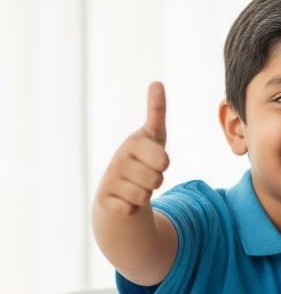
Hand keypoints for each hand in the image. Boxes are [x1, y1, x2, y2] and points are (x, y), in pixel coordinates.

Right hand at [94, 82, 169, 217]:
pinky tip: (124, 200)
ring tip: (135, 186)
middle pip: (156, 180)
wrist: (117, 187)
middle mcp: (118, 160)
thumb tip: (156, 82)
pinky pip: (130, 211)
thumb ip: (156, 111)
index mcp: (133, 143)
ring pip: (144, 197)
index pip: (163, 160)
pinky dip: (132, 209)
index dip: (163, 164)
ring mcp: (109, 180)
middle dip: (155, 181)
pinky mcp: (103, 201)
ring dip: (144, 195)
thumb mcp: (153, 135)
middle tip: (144, 175)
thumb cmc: (141, 158)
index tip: (153, 159)